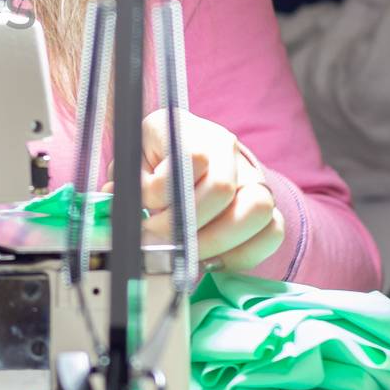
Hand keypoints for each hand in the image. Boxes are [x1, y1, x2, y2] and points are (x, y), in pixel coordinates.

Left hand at [103, 110, 284, 271]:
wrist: (182, 159)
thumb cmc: (151, 165)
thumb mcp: (131, 166)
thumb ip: (128, 184)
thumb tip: (117, 201)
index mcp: (186, 129)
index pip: (191, 159)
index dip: (165, 192)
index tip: (146, 209)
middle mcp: (224, 146)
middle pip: (223, 189)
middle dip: (187, 226)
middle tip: (161, 241)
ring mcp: (251, 175)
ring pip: (256, 210)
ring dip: (216, 242)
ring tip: (187, 255)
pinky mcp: (268, 205)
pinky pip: (272, 232)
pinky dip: (241, 255)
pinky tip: (212, 260)